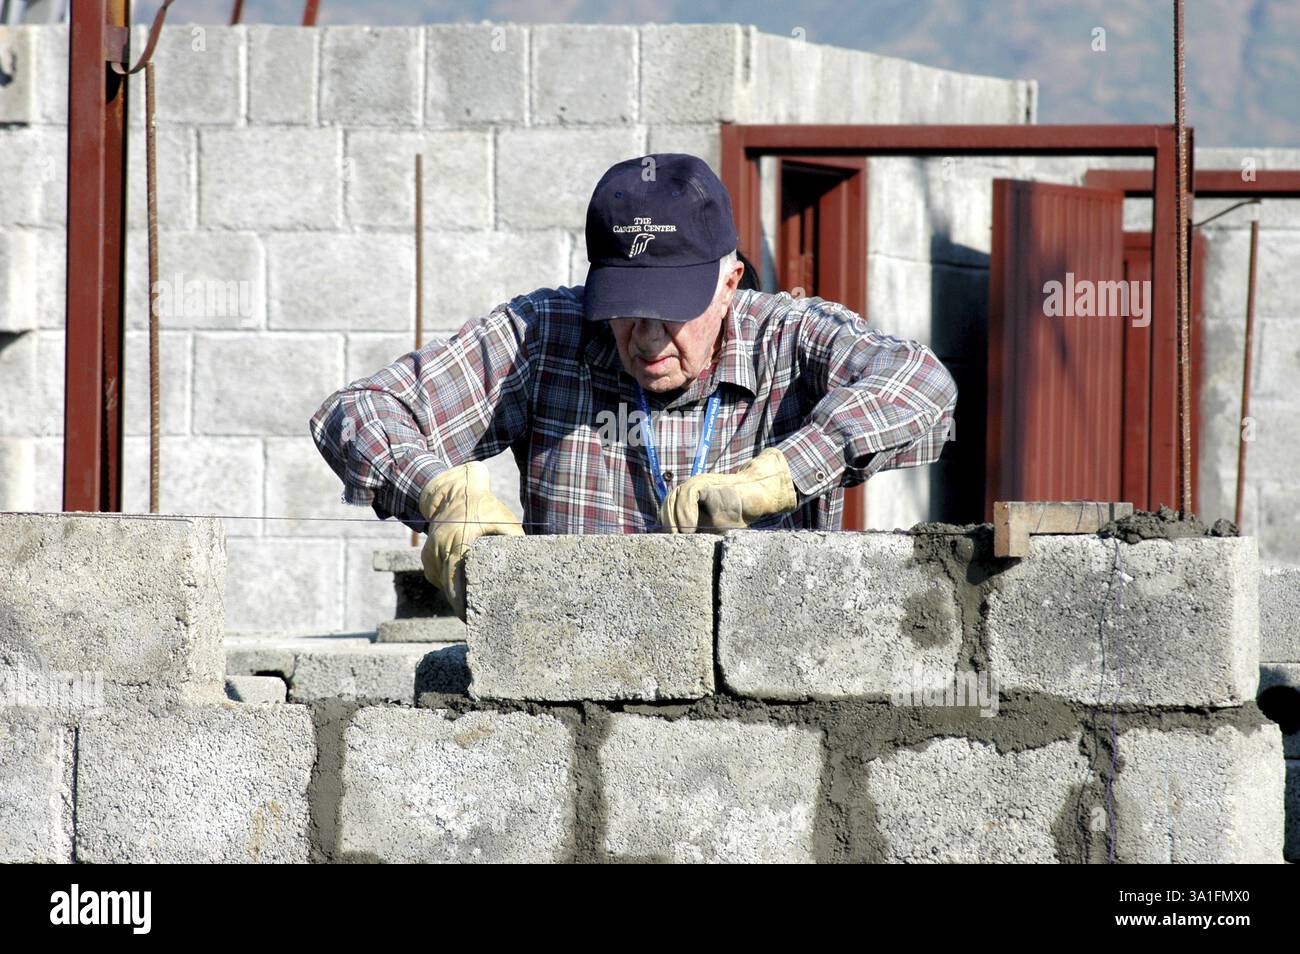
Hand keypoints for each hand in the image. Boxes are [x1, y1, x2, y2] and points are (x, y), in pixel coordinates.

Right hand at [419, 461, 523, 619]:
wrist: (454, 491)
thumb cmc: (483, 506)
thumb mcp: (503, 518)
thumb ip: (514, 539)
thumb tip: (529, 562)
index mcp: (457, 541)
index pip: (455, 581)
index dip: (461, 603)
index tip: (470, 618)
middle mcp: (439, 549)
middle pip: (447, 588)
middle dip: (459, 607)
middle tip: (473, 621)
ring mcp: (430, 554)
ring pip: (442, 584)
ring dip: (455, 595)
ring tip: (472, 606)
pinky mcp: (427, 557)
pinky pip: (438, 577)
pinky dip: (449, 584)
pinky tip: (463, 584)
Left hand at [658, 447, 797, 532]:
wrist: (756, 497)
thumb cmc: (737, 515)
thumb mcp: (714, 530)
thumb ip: (697, 535)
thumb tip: (681, 554)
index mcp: (688, 502)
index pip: (667, 514)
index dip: (666, 528)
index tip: (667, 546)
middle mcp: (688, 492)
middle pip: (666, 507)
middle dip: (667, 525)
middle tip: (674, 545)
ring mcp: (695, 484)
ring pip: (673, 500)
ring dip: (674, 520)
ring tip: (681, 538)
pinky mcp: (704, 482)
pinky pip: (687, 495)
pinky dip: (685, 512)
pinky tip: (690, 528)